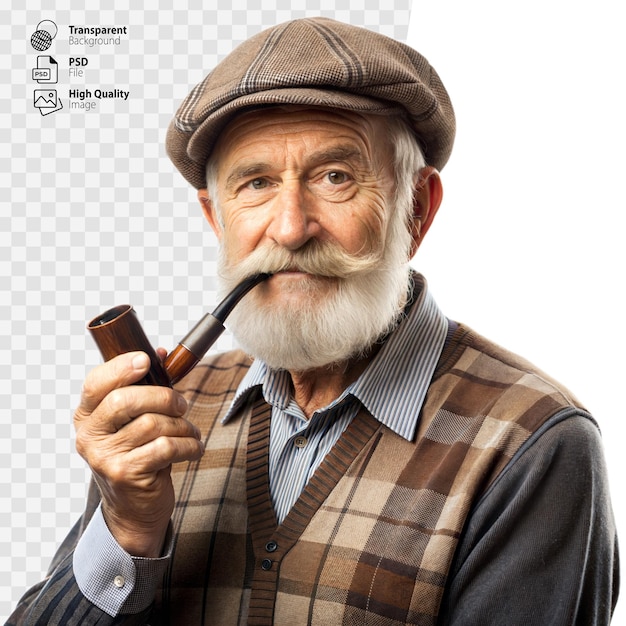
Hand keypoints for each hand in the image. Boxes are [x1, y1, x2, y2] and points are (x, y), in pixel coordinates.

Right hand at [73, 351, 204, 556]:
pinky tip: (194, 448)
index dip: (121, 367)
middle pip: (125, 400)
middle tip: (182, 404)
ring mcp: (105, 457)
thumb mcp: (133, 422)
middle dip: (163, 397)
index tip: (146, 360)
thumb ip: (144, 387)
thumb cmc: (138, 454)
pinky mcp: (126, 474)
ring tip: (190, 432)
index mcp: (87, 416)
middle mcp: (89, 436)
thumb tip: (161, 353)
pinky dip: (189, 445)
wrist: (133, 508)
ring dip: (181, 425)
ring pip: (152, 424)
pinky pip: (166, 447)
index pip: (95, 384)